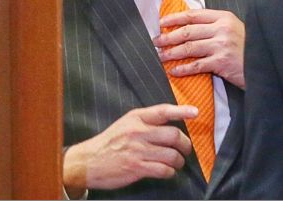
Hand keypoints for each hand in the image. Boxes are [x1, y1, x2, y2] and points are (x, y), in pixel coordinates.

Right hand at [62, 103, 195, 196]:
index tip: (195, 113)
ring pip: (171, 154)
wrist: (88, 162)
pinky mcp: (136, 167)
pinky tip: (168, 172)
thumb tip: (170, 124)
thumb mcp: (125, 124)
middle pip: (173, 135)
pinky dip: (170, 172)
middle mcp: (138, 132)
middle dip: (185, 144)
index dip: (181, 111)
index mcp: (136, 118)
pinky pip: (163, 170)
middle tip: (186, 149)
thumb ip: (146, 121)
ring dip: (179, 160)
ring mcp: (138, 150)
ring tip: (178, 162)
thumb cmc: (110, 142)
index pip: (163, 111)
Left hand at [154, 9, 245, 88]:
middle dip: (169, 36)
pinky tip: (174, 71)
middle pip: (188, 31)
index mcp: (224, 17)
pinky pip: (196, 65)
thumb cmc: (247, 47)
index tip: (162, 22)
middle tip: (156, 41)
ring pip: (189, 48)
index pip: (194, 14)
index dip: (176, 18)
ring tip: (161, 56)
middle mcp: (222, 28)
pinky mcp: (221, 62)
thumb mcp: (233, 28)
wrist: (264, 63)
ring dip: (172, 52)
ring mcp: (222, 45)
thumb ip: (215, 25)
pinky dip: (183, 69)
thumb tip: (189, 26)